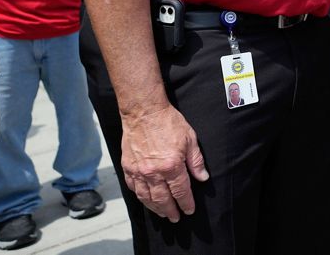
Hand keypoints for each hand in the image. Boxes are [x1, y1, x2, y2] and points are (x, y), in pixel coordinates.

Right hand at [119, 104, 208, 221]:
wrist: (144, 112)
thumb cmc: (168, 123)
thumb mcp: (190, 139)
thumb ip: (196, 161)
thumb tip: (202, 178)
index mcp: (171, 166)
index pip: (181, 191)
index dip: (186, 203)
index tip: (189, 210)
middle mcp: (153, 172)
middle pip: (163, 199)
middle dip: (170, 211)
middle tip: (175, 218)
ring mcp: (138, 171)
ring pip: (146, 197)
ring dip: (155, 208)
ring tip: (162, 214)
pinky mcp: (128, 167)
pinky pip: (134, 188)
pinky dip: (141, 197)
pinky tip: (146, 200)